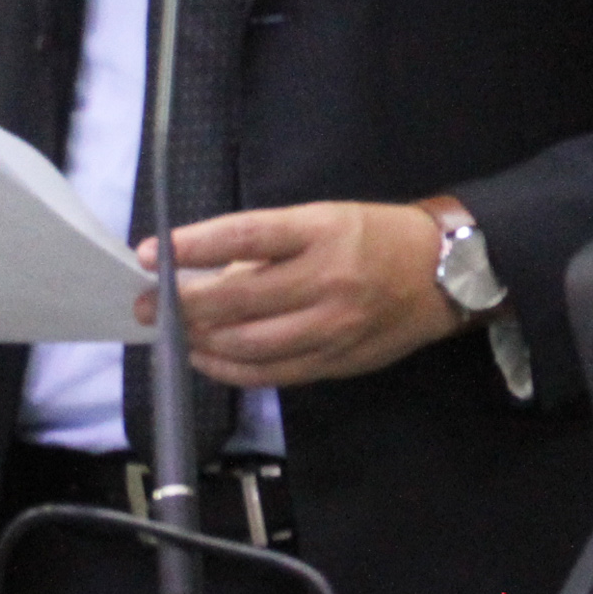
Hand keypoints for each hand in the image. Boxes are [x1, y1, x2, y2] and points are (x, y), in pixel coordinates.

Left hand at [146, 201, 460, 387]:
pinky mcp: (336, 362)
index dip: (194, 246)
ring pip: (248, 343)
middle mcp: (327, 279)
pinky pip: (270, 373)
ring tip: (172, 334)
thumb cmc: (377, 237)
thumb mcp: (328, 220)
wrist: (446, 274)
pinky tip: (206, 358)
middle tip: (146, 305)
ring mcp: (332, 326)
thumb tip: (206, 273)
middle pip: (238, 298)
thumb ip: (271, 247)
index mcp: (324, 231)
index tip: (151, 253)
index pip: (247, 236)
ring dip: (199, 341)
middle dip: (182, 304)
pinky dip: (228, 369)